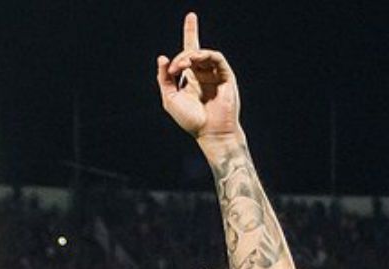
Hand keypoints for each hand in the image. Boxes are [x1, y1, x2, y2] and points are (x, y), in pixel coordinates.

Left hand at [156, 13, 240, 142]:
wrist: (210, 133)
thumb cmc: (191, 120)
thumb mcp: (170, 98)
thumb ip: (164, 78)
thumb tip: (162, 57)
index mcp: (191, 79)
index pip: (190, 52)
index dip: (191, 32)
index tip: (191, 15)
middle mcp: (204, 74)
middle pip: (195, 50)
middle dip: (181, 57)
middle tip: (175, 69)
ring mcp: (215, 74)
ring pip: (203, 54)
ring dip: (190, 56)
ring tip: (182, 65)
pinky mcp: (226, 76)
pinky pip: (216, 58)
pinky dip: (205, 55)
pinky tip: (195, 60)